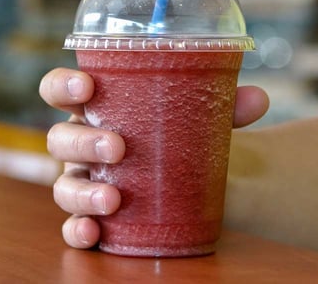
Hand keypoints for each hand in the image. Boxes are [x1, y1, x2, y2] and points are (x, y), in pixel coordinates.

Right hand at [40, 67, 269, 248]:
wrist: (191, 179)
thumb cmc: (179, 135)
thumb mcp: (199, 116)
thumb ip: (224, 105)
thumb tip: (258, 99)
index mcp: (98, 108)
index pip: (60, 90)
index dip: (62, 85)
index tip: (86, 86)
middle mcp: (82, 143)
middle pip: (59, 138)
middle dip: (83, 141)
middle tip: (118, 146)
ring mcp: (82, 180)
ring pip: (63, 185)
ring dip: (82, 191)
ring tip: (113, 198)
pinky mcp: (90, 216)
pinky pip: (72, 227)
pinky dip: (78, 230)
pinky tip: (94, 232)